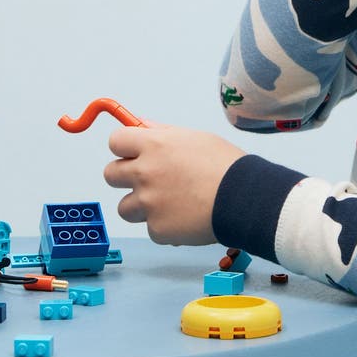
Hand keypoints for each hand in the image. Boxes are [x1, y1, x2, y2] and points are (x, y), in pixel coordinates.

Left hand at [103, 124, 244, 245]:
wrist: (245, 199)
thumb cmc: (226, 166)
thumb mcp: (196, 138)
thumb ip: (163, 134)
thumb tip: (142, 126)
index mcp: (153, 146)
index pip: (115, 141)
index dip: (125, 148)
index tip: (134, 154)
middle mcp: (144, 173)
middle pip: (110, 174)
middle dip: (125, 177)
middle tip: (149, 181)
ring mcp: (148, 203)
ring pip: (125, 207)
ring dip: (142, 207)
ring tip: (172, 204)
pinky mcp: (157, 230)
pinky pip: (151, 229)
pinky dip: (165, 226)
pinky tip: (186, 219)